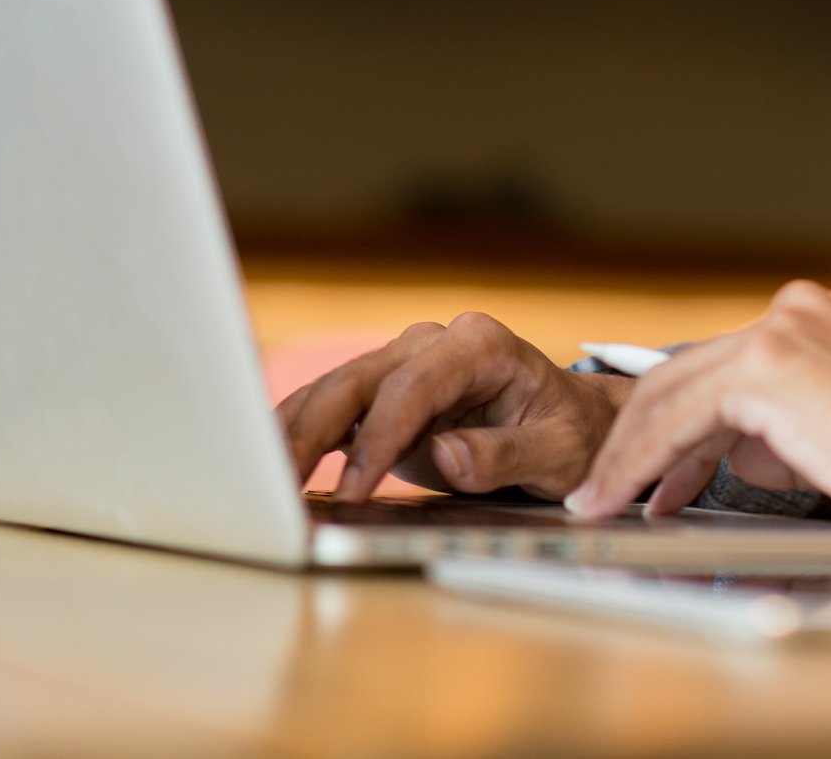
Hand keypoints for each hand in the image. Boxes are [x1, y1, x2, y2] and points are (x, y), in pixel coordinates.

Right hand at [276, 312, 629, 502]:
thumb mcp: (558, 452)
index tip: (355, 488)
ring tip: (256, 481)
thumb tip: (446, 455)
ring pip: (333, 392)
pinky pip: (334, 411)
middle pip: (358, 381)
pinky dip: (299, 437)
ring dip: (291, 433)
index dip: (379, 438)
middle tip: (276, 485)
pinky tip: (269, 468)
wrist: (574, 423)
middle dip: (312, 431)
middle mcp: (433, 344)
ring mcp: (404, 365)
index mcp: (480, 345)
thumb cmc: (571, 435)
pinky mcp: (385, 395)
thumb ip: (504, 454)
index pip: (413, 387)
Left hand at [567, 280, 830, 536]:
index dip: (673, 427)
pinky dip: (640, 463)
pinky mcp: (766, 366)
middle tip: (609, 492)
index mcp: (815, 320)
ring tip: (603, 503)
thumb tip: (735, 451)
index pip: (717, 369)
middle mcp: (794, 313)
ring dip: (628, 456)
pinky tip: (622, 497)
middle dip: (640, 442)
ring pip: (670, 394)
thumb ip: (782, 429)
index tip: (651, 476)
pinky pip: (677, 420)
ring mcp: (779, 332)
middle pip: (684, 375)